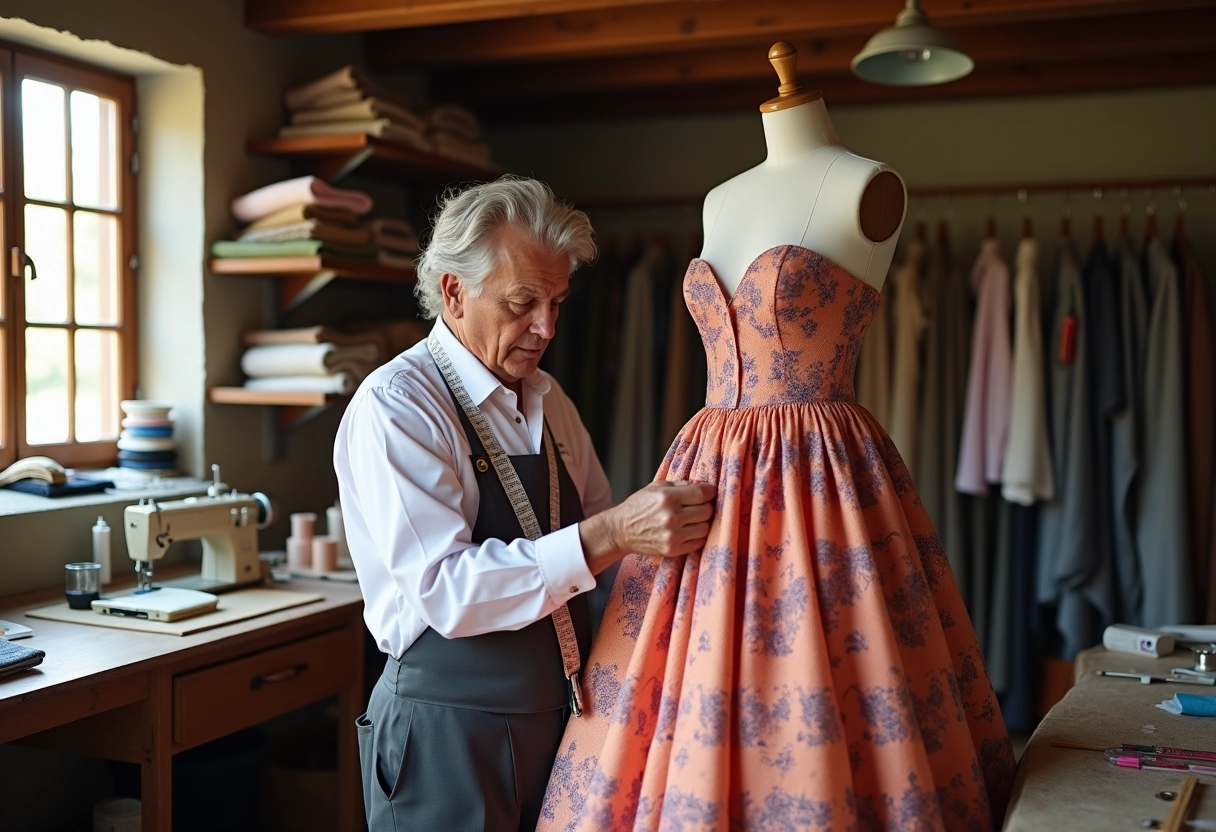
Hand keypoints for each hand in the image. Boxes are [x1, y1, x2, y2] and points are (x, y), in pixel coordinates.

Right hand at [579, 480, 715, 574]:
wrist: (621, 530)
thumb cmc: (639, 506)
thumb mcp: (656, 487)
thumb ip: (680, 484)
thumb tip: (702, 485)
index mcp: (667, 498)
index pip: (702, 493)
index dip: (710, 491)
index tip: (710, 492)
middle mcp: (672, 517)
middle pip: (707, 511)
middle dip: (706, 506)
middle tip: (699, 506)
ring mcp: (673, 535)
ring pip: (705, 527)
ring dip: (702, 522)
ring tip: (693, 519)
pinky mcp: (673, 549)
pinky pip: (698, 542)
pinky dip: (697, 535)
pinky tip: (689, 530)